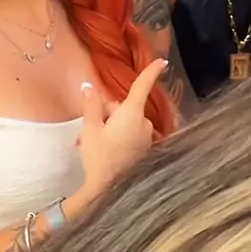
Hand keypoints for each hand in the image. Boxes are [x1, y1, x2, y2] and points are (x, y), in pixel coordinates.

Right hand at [78, 59, 166, 197]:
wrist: (107, 190)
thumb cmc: (99, 156)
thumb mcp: (90, 128)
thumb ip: (91, 104)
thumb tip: (88, 86)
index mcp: (132, 114)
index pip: (142, 87)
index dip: (151, 72)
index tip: (162, 61)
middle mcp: (143, 123)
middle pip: (123, 108)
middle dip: (107, 114)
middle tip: (89, 130)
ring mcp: (145, 138)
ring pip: (125, 123)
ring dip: (110, 127)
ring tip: (91, 143)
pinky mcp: (144, 151)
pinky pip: (130, 135)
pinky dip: (117, 138)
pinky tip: (103, 150)